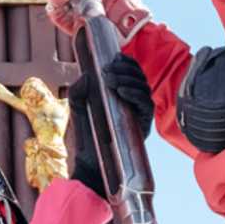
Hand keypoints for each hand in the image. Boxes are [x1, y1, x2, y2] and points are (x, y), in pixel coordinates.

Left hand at [68, 53, 153, 199]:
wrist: (90, 166)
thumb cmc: (86, 139)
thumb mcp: (78, 112)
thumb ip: (78, 93)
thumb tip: (85, 75)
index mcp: (121, 98)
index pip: (130, 75)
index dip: (127, 63)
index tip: (115, 57)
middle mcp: (132, 105)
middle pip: (139, 79)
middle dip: (127, 69)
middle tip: (109, 69)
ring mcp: (139, 116)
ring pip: (144, 89)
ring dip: (129, 80)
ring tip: (112, 79)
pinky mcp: (142, 127)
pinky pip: (146, 106)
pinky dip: (135, 95)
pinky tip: (122, 91)